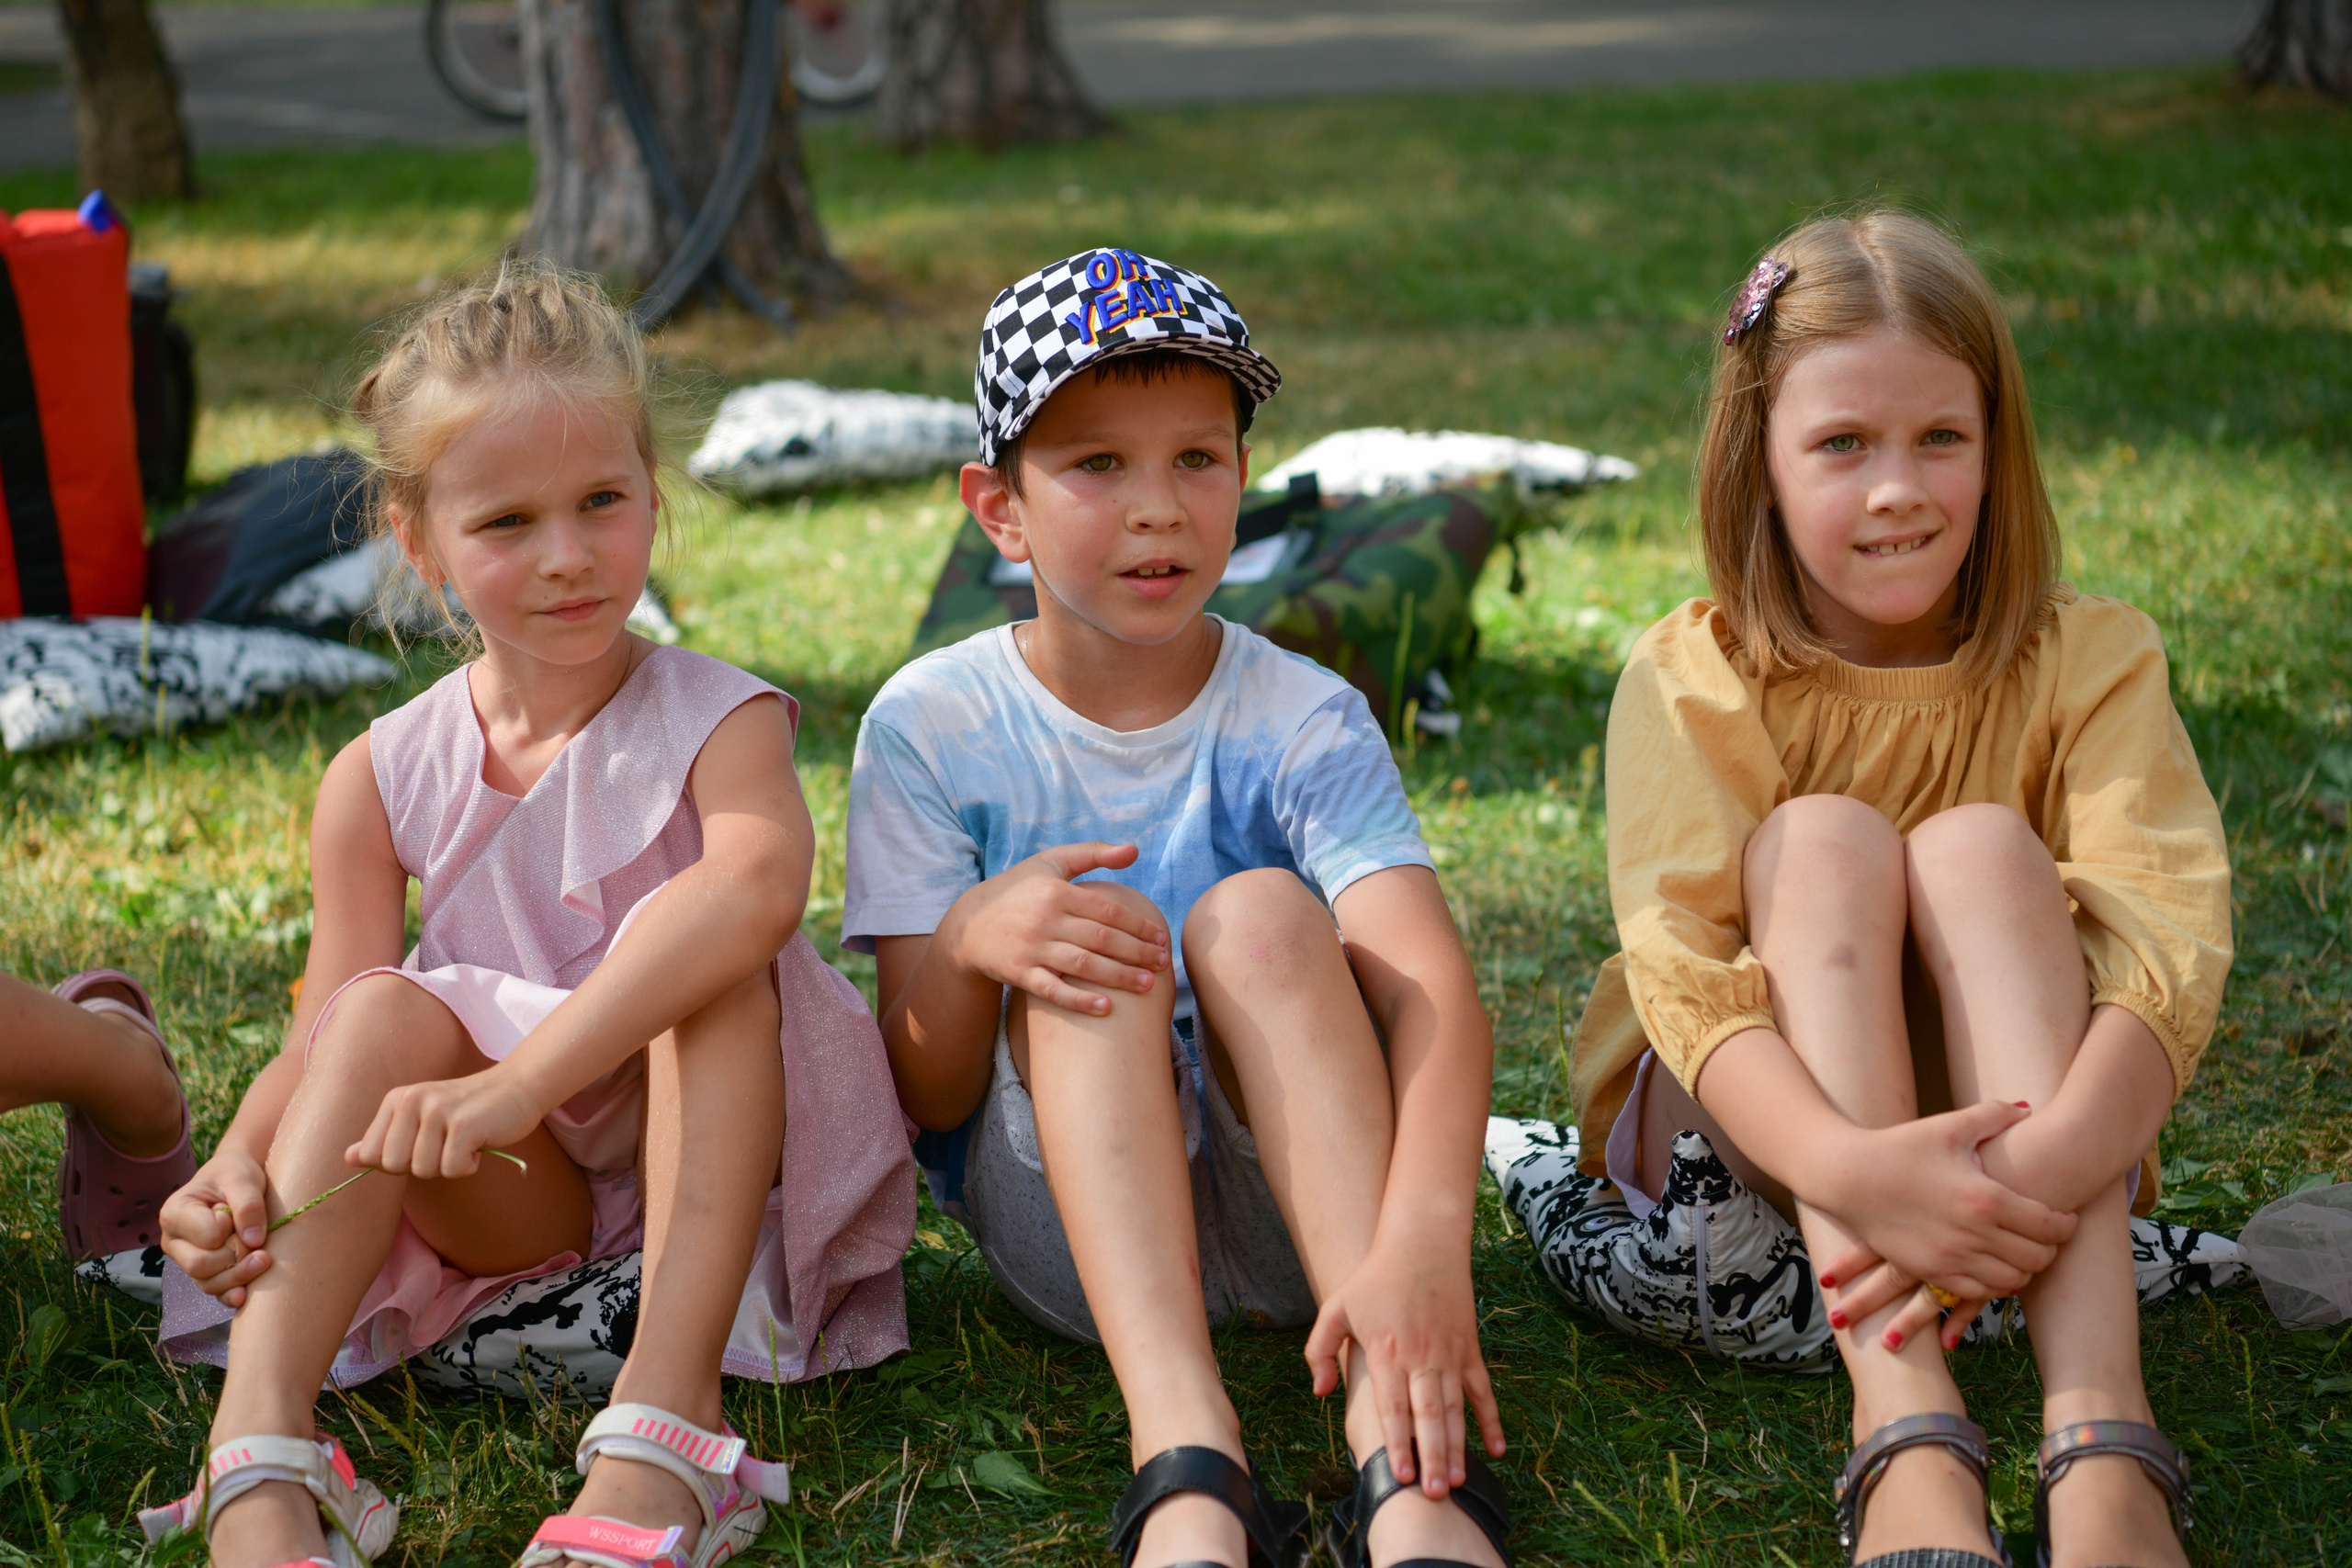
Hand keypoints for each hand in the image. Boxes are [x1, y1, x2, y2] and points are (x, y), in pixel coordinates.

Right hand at [159, 1151, 273, 1305]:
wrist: (234, 1178)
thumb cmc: (234, 1173)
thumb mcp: (242, 1178)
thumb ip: (247, 1205)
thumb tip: (253, 1242)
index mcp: (174, 1213)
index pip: (207, 1237)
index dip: (230, 1230)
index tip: (236, 1213)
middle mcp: (174, 1240)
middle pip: (201, 1266)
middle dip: (236, 1259)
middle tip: (261, 1244)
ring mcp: (186, 1258)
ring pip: (208, 1283)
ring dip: (239, 1277)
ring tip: (265, 1261)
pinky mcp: (202, 1271)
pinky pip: (213, 1290)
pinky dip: (229, 1293)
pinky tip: (244, 1295)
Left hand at [349, 1065, 545, 1179]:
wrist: (516, 1088)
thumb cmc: (467, 1110)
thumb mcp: (420, 1120)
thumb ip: (384, 1139)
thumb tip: (349, 1157)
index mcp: (397, 1099)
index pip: (372, 1154)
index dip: (398, 1161)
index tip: (423, 1145)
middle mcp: (412, 1100)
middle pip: (394, 1165)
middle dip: (422, 1166)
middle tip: (446, 1144)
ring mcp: (438, 1111)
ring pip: (424, 1170)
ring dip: (449, 1165)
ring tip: (463, 1142)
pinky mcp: (464, 1124)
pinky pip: (452, 1169)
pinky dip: (468, 1166)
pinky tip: (478, 1144)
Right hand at [943, 842, 1169, 1014]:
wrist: (969, 924)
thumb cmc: (1019, 890)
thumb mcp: (1051, 862)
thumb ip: (1093, 853)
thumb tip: (1134, 849)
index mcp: (1056, 891)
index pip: (1108, 911)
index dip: (1139, 926)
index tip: (1161, 938)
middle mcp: (1044, 919)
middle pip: (1101, 939)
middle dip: (1137, 953)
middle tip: (1163, 963)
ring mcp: (1031, 948)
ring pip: (1083, 965)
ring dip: (1119, 977)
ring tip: (1148, 985)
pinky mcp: (1018, 973)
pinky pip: (1052, 989)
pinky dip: (1079, 1000)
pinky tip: (1106, 1009)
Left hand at [1304, 1230, 1504, 1497]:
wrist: (1423, 1243)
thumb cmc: (1375, 1277)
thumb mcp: (1336, 1308)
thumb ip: (1320, 1350)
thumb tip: (1320, 1392)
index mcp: (1388, 1353)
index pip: (1394, 1408)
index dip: (1400, 1444)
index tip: (1402, 1476)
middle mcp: (1421, 1359)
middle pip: (1429, 1417)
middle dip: (1433, 1458)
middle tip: (1436, 1496)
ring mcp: (1449, 1355)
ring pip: (1456, 1409)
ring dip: (1458, 1447)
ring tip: (1460, 1482)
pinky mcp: (1469, 1349)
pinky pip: (1483, 1391)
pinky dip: (1491, 1420)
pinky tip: (1496, 1450)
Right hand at [1810, 1100, 2076, 1344]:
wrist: (1847, 1177)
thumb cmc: (1899, 1147)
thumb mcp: (1948, 1126)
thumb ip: (1994, 1115)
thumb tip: (2028, 1108)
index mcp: (1986, 1198)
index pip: (2049, 1224)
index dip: (2066, 1225)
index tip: (2067, 1217)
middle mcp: (1973, 1234)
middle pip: (2037, 1257)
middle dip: (2050, 1247)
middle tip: (2047, 1235)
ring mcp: (1951, 1257)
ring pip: (2011, 1279)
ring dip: (2024, 1268)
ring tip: (2022, 1251)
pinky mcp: (1930, 1271)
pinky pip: (1978, 1291)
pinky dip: (1993, 1283)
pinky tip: (1992, 1265)